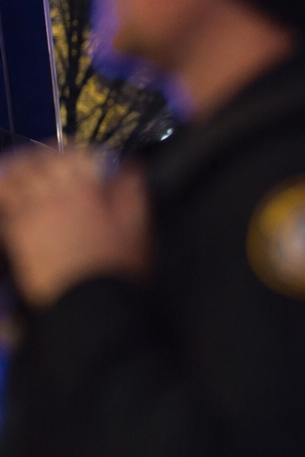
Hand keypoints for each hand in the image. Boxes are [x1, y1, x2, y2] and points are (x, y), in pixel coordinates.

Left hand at [0, 146, 150, 308]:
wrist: (88, 303)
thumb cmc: (118, 267)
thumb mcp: (138, 229)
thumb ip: (132, 193)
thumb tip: (129, 167)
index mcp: (86, 192)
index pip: (77, 157)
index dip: (82, 153)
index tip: (90, 158)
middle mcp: (55, 197)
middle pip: (42, 162)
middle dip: (47, 154)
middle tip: (52, 155)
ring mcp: (31, 214)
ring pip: (17, 177)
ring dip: (19, 165)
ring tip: (23, 163)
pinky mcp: (16, 233)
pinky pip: (5, 202)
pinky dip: (5, 190)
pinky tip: (8, 189)